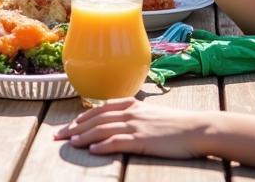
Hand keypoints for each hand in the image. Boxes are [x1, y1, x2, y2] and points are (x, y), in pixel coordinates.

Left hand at [54, 98, 200, 157]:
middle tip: (59, 136)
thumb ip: (134, 114)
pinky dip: (103, 145)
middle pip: (96, 119)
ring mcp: (135, 126)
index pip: (100, 109)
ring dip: (83, 136)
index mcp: (131, 104)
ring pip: (102, 130)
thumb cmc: (176, 123)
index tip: (70, 125)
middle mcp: (130, 113)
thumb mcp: (151, 113)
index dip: (83, 117)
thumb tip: (120, 119)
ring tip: (70, 143)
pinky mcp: (142, 140)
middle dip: (76, 127)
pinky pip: (118, 142)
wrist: (195, 128)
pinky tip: (92, 150)